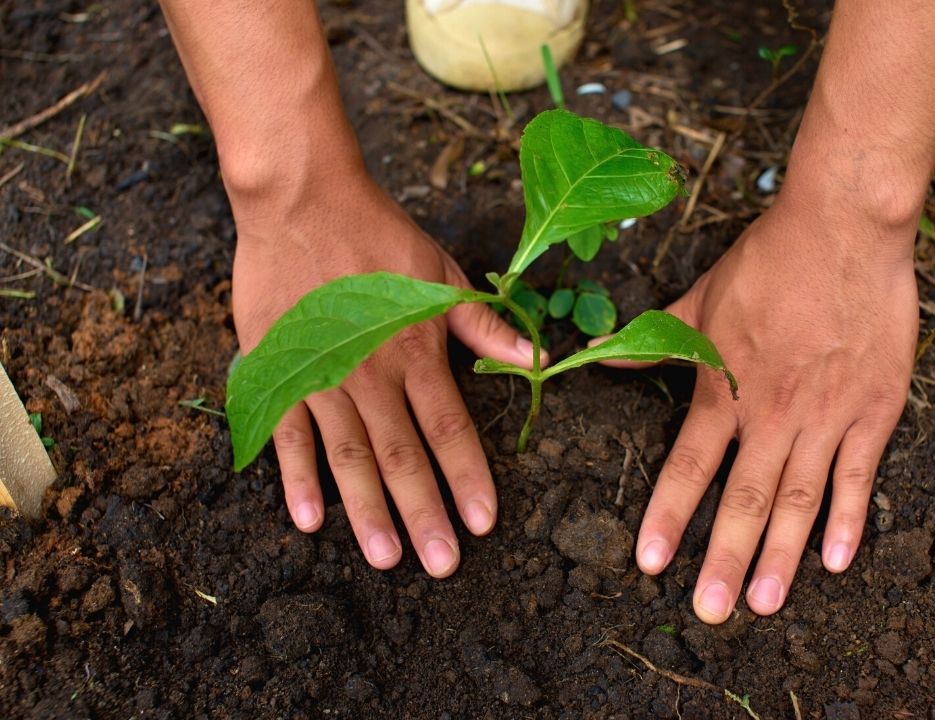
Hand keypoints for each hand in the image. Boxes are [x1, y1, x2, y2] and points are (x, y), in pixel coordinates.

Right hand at [230, 169, 539, 576]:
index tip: (483, 523)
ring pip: (349, 456)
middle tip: (440, 565)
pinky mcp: (279, 371)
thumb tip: (534, 356)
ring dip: (368, 511)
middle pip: (403, 457)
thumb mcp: (442, 273)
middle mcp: (372, 375)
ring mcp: (321, 376)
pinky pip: (288, 433)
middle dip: (424, 514)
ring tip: (387, 558)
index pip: (450, 429)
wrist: (302, 201)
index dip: (468, 478)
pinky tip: (310, 519)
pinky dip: (298, 477)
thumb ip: (482, 324)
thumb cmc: (378, 234)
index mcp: (417, 352)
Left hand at [637, 196, 917, 621]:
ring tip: (762, 602)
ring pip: (799, 499)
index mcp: (725, 387)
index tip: (651, 562)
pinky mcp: (873, 410)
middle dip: (723, 558)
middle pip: (744, 498)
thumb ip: (654, 340)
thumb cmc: (768, 260)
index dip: (669, 516)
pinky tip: (837, 561)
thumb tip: (600, 358)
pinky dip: (849, 520)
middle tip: (709, 611)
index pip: (689, 466)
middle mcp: (772, 413)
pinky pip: (859, 475)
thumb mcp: (699, 297)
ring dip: (781, 556)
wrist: (842, 227)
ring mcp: (826, 415)